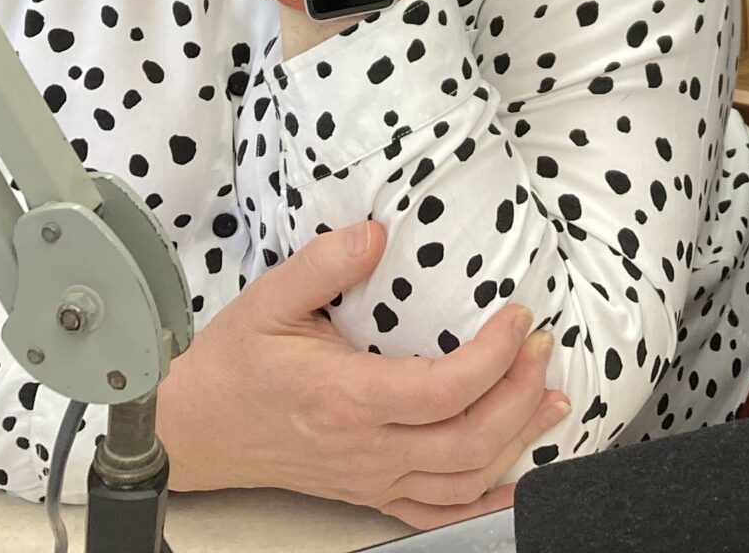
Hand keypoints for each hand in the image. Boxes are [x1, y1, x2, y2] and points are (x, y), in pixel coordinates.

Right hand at [156, 219, 567, 526]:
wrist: (195, 429)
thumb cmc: (234, 363)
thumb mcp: (269, 299)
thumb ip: (323, 263)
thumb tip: (376, 234)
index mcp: (347, 398)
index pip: (445, 390)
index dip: (496, 357)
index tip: (519, 318)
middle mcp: (366, 448)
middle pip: (469, 439)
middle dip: (522, 393)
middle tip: (542, 347)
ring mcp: (370, 478)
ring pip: (464, 479)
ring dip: (518, 440)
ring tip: (553, 398)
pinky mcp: (368, 493)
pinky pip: (438, 513)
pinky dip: (485, 501)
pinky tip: (516, 480)